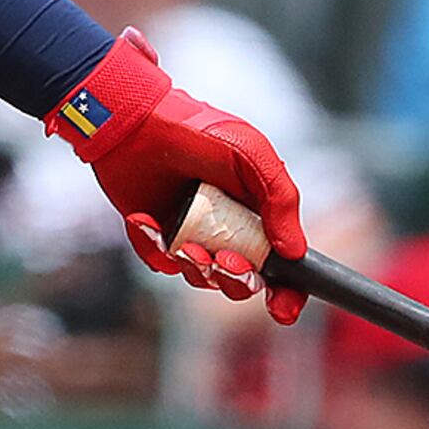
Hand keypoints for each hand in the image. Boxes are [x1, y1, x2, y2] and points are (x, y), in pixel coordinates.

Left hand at [49, 30, 308, 322]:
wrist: (135, 119)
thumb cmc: (198, 130)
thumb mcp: (251, 155)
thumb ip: (280, 199)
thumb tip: (294, 251)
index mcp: (259, 214)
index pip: (283, 268)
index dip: (288, 293)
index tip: (282, 308)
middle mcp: (228, 229)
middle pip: (242, 280)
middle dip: (236, 279)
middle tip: (222, 257)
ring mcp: (191, 233)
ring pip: (202, 278)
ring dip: (195, 266)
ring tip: (181, 241)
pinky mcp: (155, 234)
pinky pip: (159, 262)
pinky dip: (153, 247)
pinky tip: (144, 219)